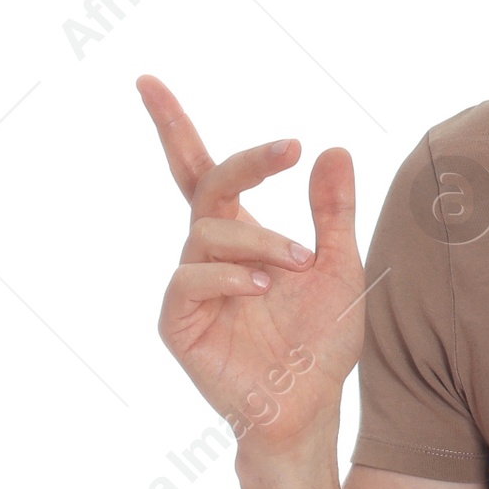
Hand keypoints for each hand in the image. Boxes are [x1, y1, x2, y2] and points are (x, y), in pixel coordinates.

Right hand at [137, 74, 364, 456]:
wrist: (309, 406)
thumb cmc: (320, 343)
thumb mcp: (339, 268)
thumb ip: (333, 213)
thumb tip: (334, 149)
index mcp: (240, 234)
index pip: (200, 170)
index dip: (171, 126)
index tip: (148, 82)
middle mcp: (209, 254)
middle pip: (205, 185)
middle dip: (243, 162)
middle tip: (288, 150)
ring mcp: (190, 286)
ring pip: (210, 233)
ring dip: (262, 240)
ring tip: (299, 265)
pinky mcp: (178, 322)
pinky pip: (189, 280)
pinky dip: (227, 275)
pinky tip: (260, 287)